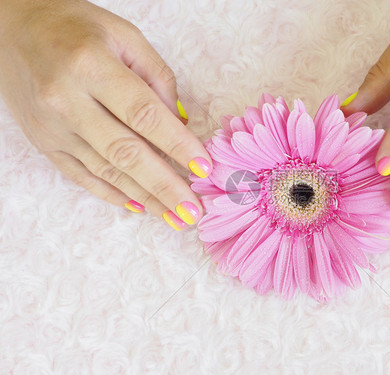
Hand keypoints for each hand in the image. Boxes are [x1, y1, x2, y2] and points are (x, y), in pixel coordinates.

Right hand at [0, 0, 209, 229]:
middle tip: (193, 212)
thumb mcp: (125, 36)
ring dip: (145, 198)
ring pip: (106, 170)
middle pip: (125, 152)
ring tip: (175, 218)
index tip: (204, 168)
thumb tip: (180, 123)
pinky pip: (81, 176)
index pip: (144, 114)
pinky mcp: (45, 143)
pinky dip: (112, 194)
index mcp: (91, 66)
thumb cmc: (76, 28)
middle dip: (164, 186)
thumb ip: (157, 77)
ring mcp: (53, 128)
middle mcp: (67, 101)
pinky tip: (140, 207)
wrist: (11, 30)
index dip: (177, 144)